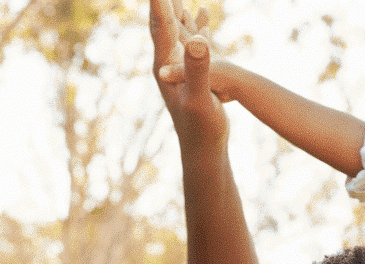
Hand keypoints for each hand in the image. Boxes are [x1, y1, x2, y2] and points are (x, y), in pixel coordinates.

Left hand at [151, 0, 227, 142]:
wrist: (204, 148)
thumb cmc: (201, 128)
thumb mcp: (200, 98)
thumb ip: (197, 70)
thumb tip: (197, 41)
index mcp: (165, 65)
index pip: (161, 25)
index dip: (160, 3)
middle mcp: (167, 62)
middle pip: (163, 22)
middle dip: (164, 1)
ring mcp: (179, 65)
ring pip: (176, 27)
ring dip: (176, 6)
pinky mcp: (191, 71)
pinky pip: (192, 38)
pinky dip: (195, 21)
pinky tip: (202, 9)